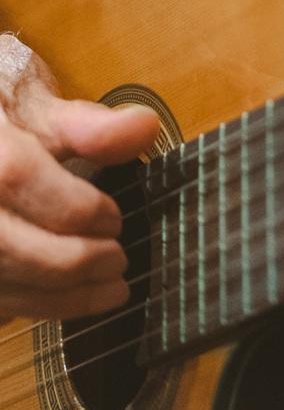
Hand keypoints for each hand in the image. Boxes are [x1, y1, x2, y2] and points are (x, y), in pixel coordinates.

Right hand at [0, 33, 159, 320]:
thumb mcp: (34, 105)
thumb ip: (85, 124)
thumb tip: (144, 128)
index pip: (17, 175)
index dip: (73, 205)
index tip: (115, 219)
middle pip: (4, 244)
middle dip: (71, 262)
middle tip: (119, 261)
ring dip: (55, 299)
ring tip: (108, 292)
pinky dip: (28, 305)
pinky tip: (62, 299)